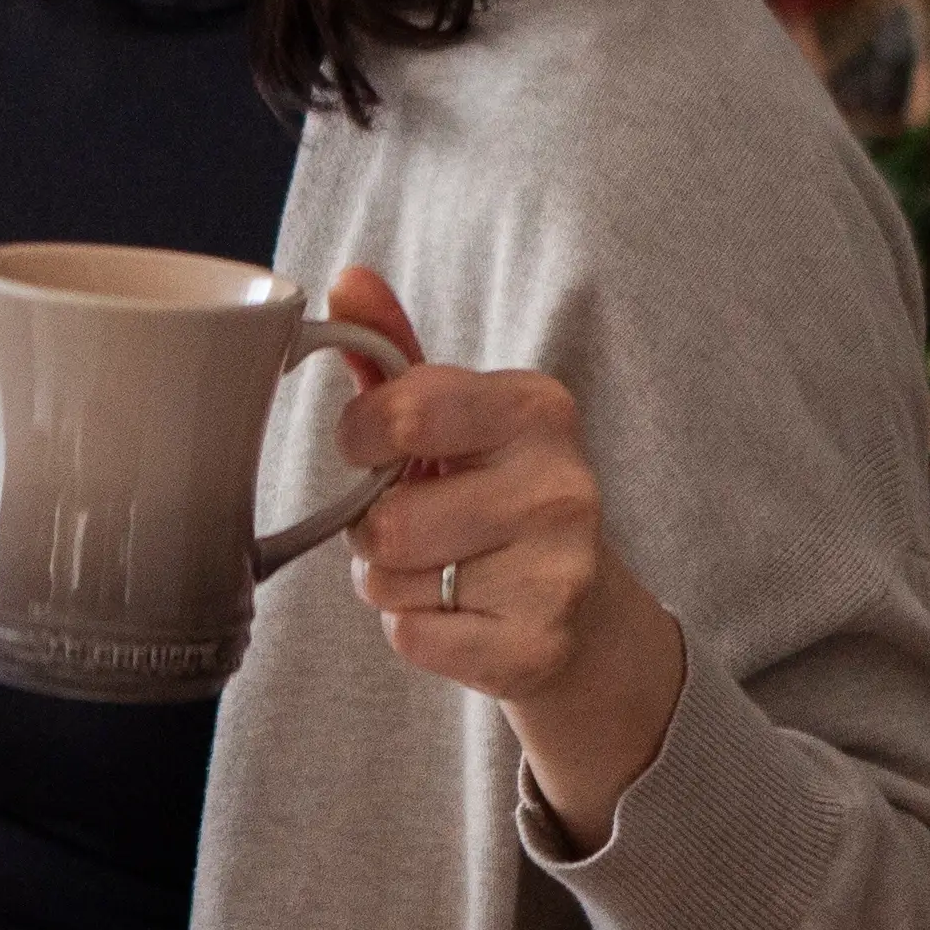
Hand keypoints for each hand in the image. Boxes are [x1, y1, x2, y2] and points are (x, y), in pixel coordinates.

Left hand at [325, 267, 690, 850]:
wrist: (583, 615)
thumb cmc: (498, 498)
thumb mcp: (457, 416)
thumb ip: (394, 350)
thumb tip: (346, 280)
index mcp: (537, 409)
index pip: (402, 411)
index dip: (360, 437)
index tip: (376, 447)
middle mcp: (561, 487)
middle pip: (386, 517)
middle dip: (374, 526)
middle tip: (419, 523)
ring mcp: (557, 574)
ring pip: (390, 580)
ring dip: (391, 581)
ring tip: (442, 568)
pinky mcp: (538, 649)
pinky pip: (411, 638)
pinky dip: (414, 632)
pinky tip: (461, 616)